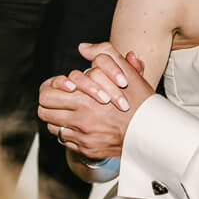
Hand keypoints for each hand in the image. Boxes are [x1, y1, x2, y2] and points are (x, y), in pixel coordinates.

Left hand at [37, 44, 150, 160]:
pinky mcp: (87, 150)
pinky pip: (65, 140)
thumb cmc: (141, 102)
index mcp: (86, 100)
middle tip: (58, 98)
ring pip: (52, 127)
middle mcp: (81, 121)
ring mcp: (83, 138)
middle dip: (49, 102)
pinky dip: (69, 132)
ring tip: (69, 111)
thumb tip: (84, 48)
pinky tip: (80, 124)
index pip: (47, 94)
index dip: (51, 87)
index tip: (61, 86)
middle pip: (44, 111)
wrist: (153, 134)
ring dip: (58, 118)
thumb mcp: (126, 72)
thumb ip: (105, 54)